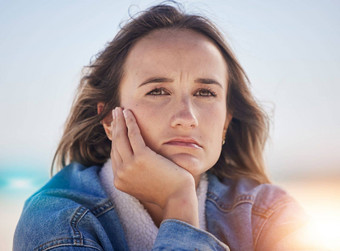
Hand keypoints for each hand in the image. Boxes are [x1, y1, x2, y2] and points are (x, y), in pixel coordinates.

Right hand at [110, 107, 198, 225]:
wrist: (177, 198)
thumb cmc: (166, 190)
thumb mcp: (144, 183)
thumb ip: (135, 173)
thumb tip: (133, 161)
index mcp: (120, 180)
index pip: (115, 155)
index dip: (116, 139)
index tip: (117, 127)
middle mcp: (121, 174)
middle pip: (115, 144)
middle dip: (115, 127)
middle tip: (115, 114)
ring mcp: (129, 166)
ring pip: (120, 138)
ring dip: (119, 121)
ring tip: (119, 110)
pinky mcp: (141, 158)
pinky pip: (132, 135)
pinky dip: (130, 122)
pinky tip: (129, 113)